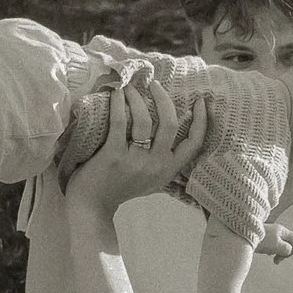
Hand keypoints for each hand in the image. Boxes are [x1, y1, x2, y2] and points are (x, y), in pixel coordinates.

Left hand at [63, 76, 209, 212]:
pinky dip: (118, 103)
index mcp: (168, 170)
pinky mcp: (114, 156)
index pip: (194, 143)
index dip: (201, 120)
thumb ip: (160, 158)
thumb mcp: (149, 178)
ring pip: (144, 119)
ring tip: (129, 88)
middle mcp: (156, 166)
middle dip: (163, 98)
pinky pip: (120, 121)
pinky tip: (115, 95)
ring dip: (137, 98)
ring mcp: (135, 161)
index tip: (200, 100)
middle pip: (169, 123)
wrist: (91, 207)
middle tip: (154, 85)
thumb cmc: (118, 187)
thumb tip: (168, 121)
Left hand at [257, 223, 292, 263]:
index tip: (284, 256)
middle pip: (289, 243)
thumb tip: (289, 251)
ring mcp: (271, 234)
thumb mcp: (277, 245)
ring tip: (270, 256)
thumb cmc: (261, 240)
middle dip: (285, 253)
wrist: (243, 235)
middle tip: (277, 260)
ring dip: (277, 253)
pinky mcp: (264, 238)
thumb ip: (287, 248)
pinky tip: (265, 253)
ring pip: (280, 245)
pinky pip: (273, 246)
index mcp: (283, 231)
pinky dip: (271, 251)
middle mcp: (278, 231)